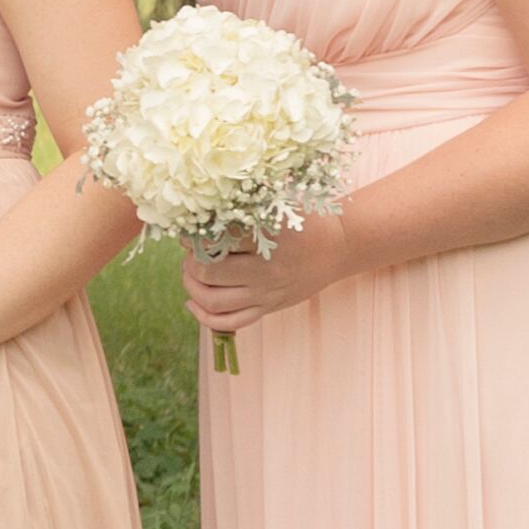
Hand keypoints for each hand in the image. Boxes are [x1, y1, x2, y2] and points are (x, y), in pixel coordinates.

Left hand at [181, 218, 356, 344]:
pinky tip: (193, 302)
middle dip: (190, 263)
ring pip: (215, 301)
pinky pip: (231, 322)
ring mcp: (267, 293)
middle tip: (188, 253)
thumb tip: (201, 212)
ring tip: (190, 273)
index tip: (188, 232)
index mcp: (268, 239)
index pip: (217, 242)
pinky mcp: (269, 308)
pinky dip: (205, 317)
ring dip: (192, 287)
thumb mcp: (278, 205)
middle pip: (210, 273)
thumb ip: (244, 209)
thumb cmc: (305, 220)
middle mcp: (267, 270)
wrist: (340, 246)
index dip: (194, 238)